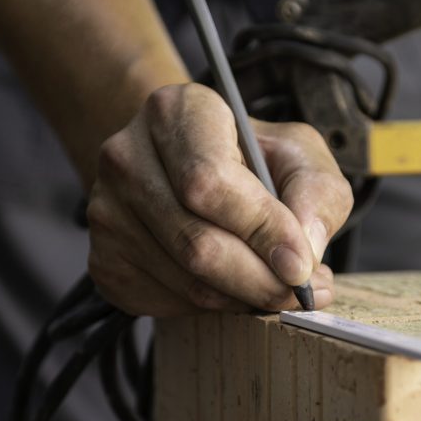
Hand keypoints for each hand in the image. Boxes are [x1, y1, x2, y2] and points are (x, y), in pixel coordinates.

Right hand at [87, 83, 351, 316]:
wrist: (182, 166)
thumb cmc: (248, 157)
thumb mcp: (297, 154)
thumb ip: (316, 193)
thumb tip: (305, 253)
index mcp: (176, 112)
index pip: (209, 182)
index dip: (261, 230)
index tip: (302, 266)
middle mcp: (126, 157)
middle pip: (196, 243)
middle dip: (260, 280)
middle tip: (300, 293)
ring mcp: (106, 212)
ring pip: (185, 282)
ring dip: (242, 298)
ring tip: (274, 285)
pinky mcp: (104, 260)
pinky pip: (167, 303)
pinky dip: (212, 308)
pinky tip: (230, 284)